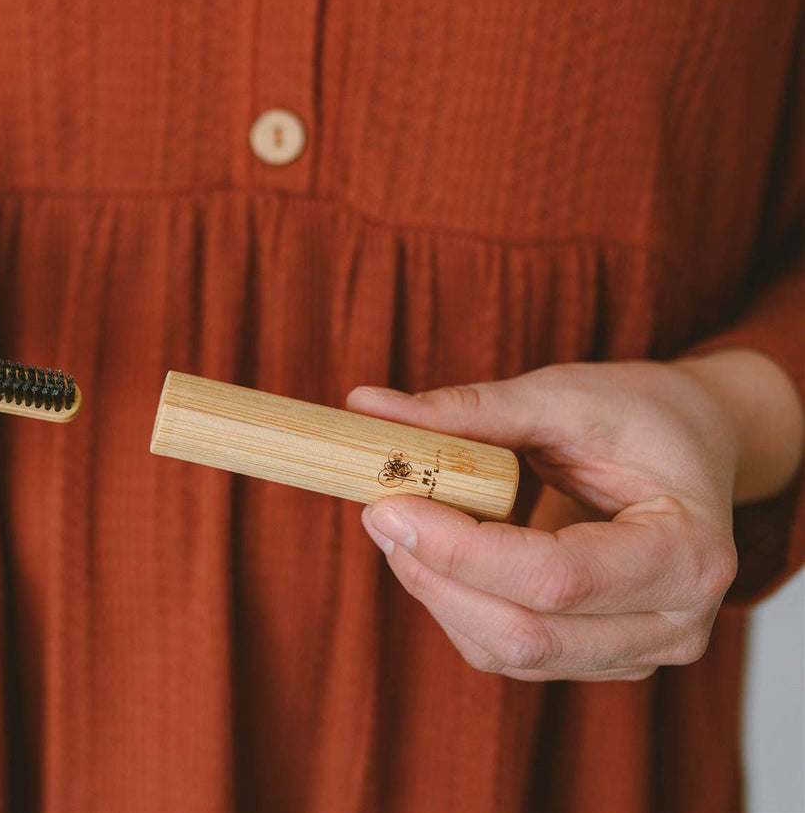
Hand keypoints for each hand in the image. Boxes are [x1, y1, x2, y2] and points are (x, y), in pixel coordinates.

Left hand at [346, 353, 801, 681]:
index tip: (388, 505)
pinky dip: (453, 604)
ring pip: (506, 653)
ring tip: (401, 523)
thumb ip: (470, 409)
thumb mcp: (564, 396)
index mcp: (688, 552)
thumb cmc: (638, 417)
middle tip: (378, 511)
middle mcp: (674, 622)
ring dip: (435, 592)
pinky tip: (433, 551)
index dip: (461, 550)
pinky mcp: (592, 658)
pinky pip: (503, 653)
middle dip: (435, 577)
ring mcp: (636, 653)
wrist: (689, 448)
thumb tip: (365, 406)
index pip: (558, 577)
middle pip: (526, 634)